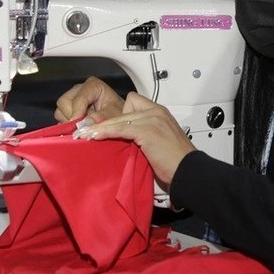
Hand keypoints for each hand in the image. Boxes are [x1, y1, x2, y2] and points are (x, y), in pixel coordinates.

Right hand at [54, 77, 124, 123]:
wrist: (119, 120)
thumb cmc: (118, 114)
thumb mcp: (113, 116)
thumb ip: (100, 118)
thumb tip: (84, 124)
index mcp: (93, 85)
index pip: (78, 98)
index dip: (77, 112)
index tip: (78, 125)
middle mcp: (80, 90)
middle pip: (64, 103)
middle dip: (73, 117)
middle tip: (85, 126)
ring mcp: (72, 99)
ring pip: (60, 111)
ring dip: (70, 122)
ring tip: (86, 126)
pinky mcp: (67, 110)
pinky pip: (60, 119)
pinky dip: (68, 126)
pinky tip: (81, 127)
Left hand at [74, 92, 195, 187]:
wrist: (189, 171)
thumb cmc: (176, 163)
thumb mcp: (159, 142)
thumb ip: (144, 135)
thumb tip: (124, 140)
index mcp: (160, 112)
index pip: (133, 102)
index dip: (120, 114)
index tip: (110, 128)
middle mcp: (156, 112)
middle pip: (123, 109)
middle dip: (105, 121)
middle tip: (87, 130)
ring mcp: (152, 119)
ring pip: (119, 118)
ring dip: (100, 127)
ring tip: (84, 134)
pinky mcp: (147, 131)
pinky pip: (120, 128)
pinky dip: (105, 132)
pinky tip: (93, 137)